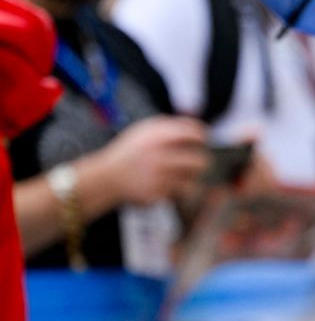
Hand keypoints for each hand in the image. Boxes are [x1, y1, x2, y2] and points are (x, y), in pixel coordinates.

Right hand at [94, 115, 208, 205]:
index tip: (201, 142)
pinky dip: (173, 190)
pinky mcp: (157, 194)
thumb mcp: (145, 130)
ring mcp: (159, 177)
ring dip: (188, 177)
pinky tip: (161, 184)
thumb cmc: (130, 152)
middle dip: (200, 162)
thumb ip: (172, 126)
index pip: (195, 133)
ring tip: (177, 174)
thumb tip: (200, 127)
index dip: (201, 138)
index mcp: (158, 136)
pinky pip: (177, 193)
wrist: (108, 177)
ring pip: (191, 180)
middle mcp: (160, 156)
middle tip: (195, 163)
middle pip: (199, 161)